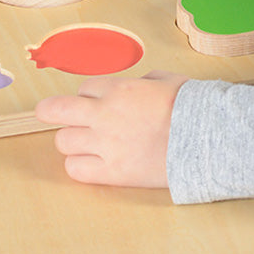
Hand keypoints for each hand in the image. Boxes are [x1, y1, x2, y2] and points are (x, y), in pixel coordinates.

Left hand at [35, 71, 187, 187]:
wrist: (206, 142)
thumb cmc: (192, 109)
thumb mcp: (169, 81)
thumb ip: (147, 81)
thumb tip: (141, 84)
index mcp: (119, 90)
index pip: (84, 88)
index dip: (88, 95)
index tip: (94, 102)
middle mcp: (105, 115)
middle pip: (57, 110)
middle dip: (49, 111)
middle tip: (48, 113)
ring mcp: (105, 144)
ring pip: (63, 141)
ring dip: (71, 140)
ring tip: (86, 143)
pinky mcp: (112, 172)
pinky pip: (76, 169)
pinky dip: (79, 165)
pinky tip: (91, 163)